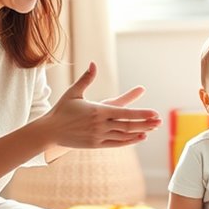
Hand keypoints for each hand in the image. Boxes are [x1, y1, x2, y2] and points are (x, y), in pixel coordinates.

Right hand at [45, 62, 160, 147]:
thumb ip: (86, 79)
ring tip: (153, 128)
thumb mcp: (74, 93)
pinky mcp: (96, 144)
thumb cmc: (62, 110)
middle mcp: (100, 125)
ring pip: (124, 135)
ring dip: (140, 132)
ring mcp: (98, 136)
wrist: (49, 131)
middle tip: (159, 121)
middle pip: (128, 125)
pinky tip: (140, 137)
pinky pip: (117, 144)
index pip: (125, 113)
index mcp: (97, 111)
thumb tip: (93, 64)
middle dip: (145, 123)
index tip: (154, 113)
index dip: (141, 114)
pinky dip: (129, 141)